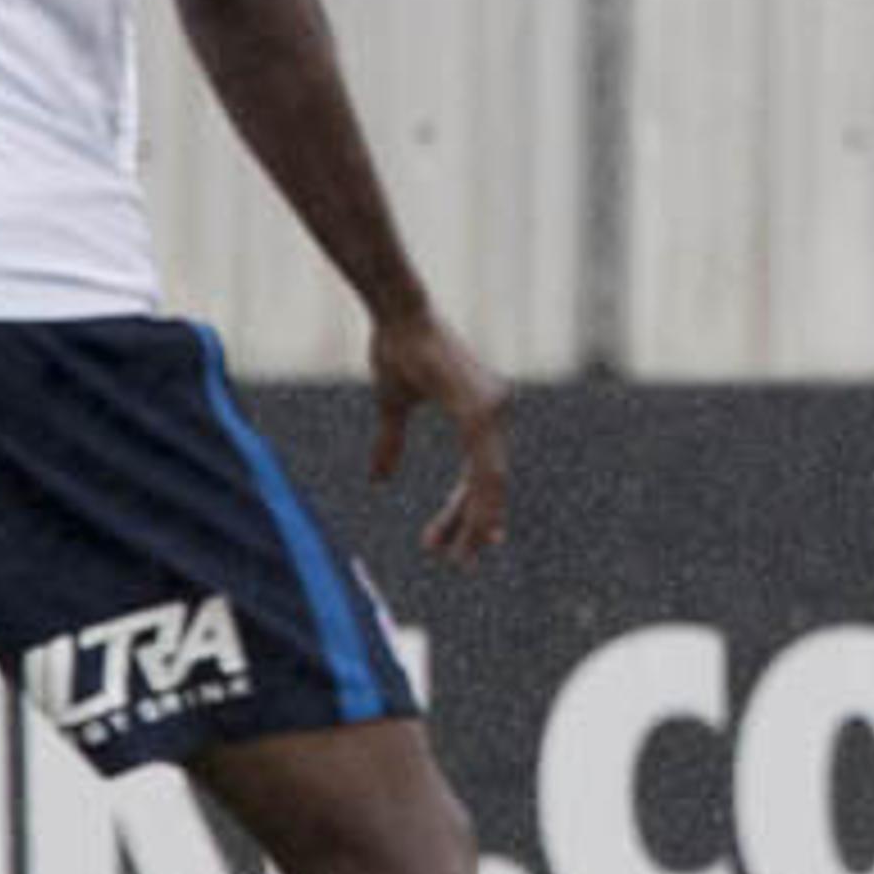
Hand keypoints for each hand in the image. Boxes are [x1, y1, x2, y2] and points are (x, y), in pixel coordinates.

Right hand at [367, 310, 508, 561]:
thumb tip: (378, 480)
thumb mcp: (392, 405)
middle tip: (462, 561)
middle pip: (489, 480)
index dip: (473, 506)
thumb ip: (391, 443)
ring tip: (462, 557)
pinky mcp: (479, 409)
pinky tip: (472, 528)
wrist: (397, 312)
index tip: (470, 541)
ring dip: (477, 521)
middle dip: (476, 523)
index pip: (480, 469)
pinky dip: (478, 500)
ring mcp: (492, 409)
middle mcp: (495, 410)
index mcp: (479, 410)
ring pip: (491, 480)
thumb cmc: (395, 348)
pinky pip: (483, 466)